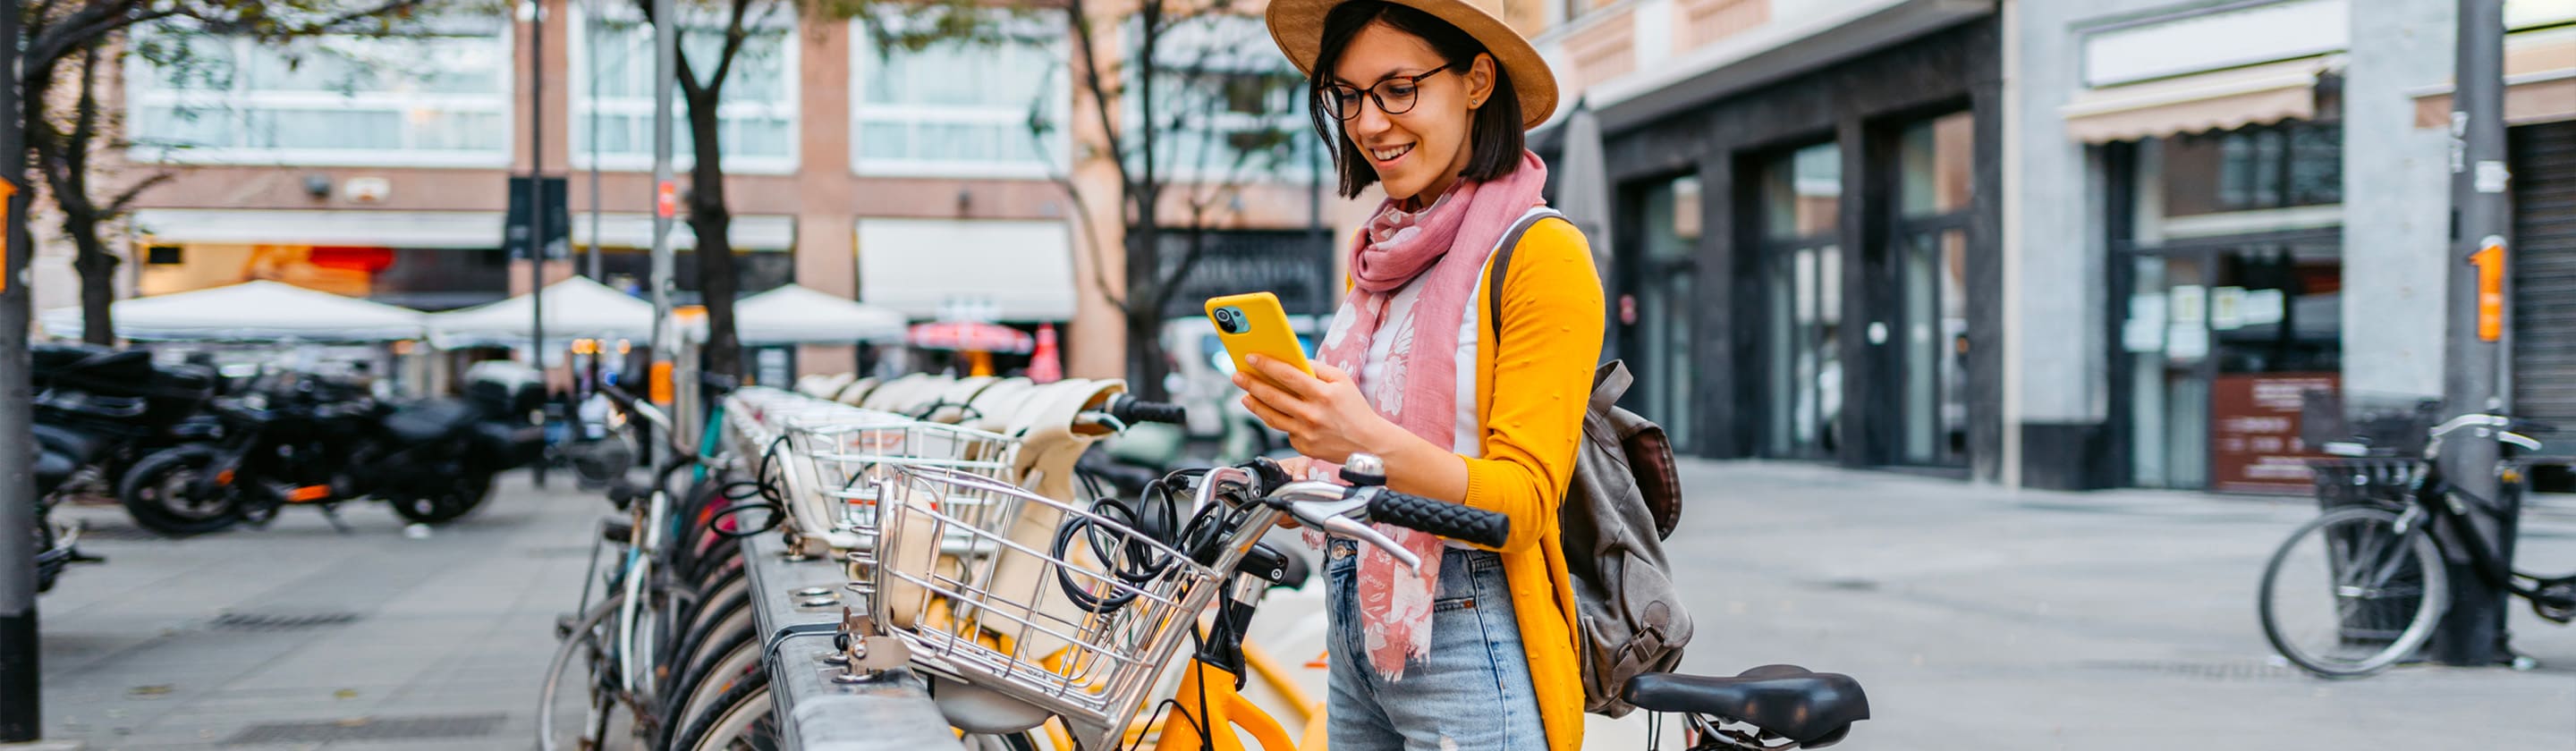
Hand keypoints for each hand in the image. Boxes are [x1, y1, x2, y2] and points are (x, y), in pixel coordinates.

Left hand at [1234, 356, 1394, 464]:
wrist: (1368, 444)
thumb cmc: (1355, 409)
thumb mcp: (1342, 381)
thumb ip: (1318, 369)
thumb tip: (1293, 362)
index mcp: (1323, 394)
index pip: (1288, 376)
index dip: (1267, 365)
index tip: (1251, 358)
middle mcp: (1312, 415)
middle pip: (1273, 397)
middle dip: (1251, 384)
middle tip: (1238, 376)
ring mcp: (1306, 433)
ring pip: (1272, 417)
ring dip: (1255, 404)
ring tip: (1245, 395)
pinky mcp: (1303, 447)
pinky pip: (1285, 430)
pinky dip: (1277, 420)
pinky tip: (1270, 412)